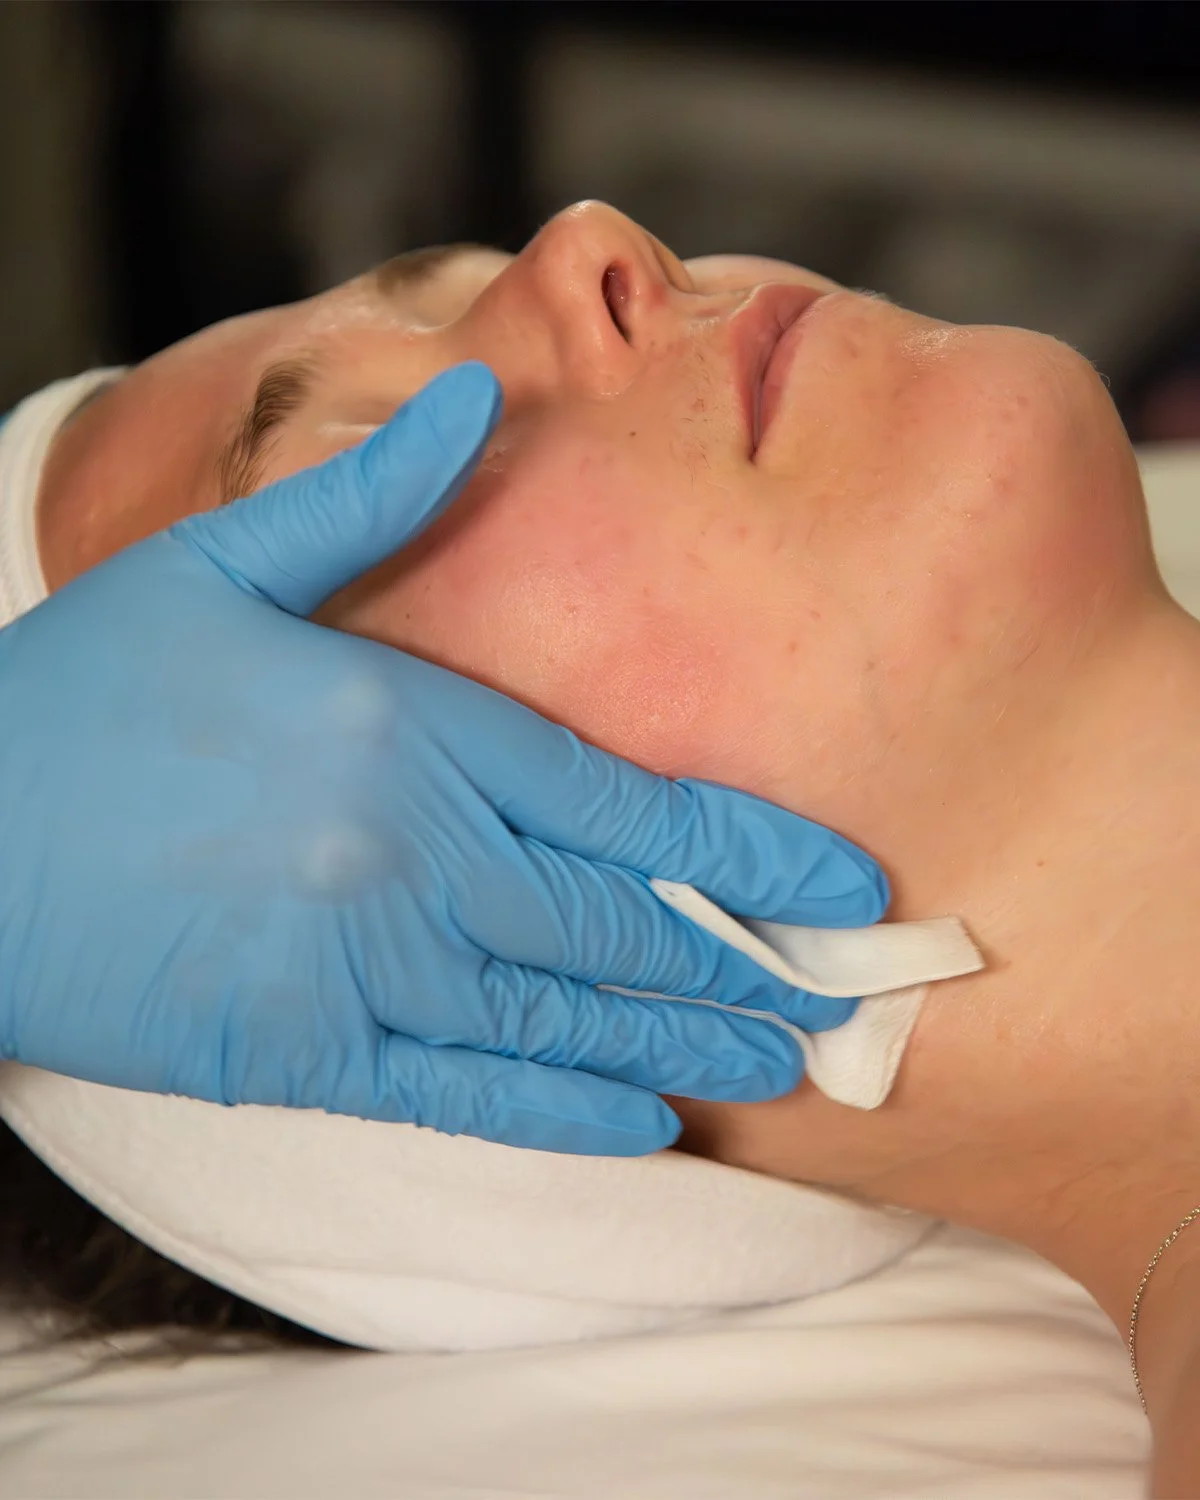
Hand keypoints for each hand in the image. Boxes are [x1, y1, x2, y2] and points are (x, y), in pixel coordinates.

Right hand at [0, 363, 885, 1153]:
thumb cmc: (90, 696)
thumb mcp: (219, 565)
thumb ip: (372, 497)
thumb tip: (486, 396)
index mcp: (413, 734)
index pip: (626, 803)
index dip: (746, 849)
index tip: (837, 883)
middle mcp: (413, 858)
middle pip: (619, 919)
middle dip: (738, 961)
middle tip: (835, 996)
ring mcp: (364, 968)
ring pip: (565, 1015)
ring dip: (681, 1040)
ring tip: (776, 1065)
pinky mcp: (307, 1054)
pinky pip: (466, 1094)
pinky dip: (562, 1110)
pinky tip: (641, 1122)